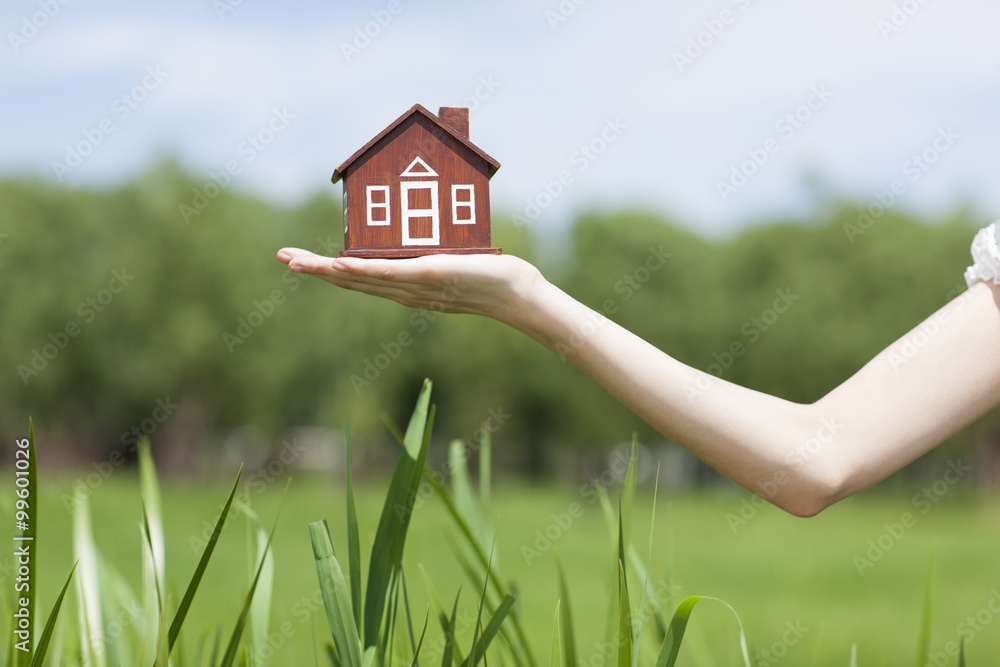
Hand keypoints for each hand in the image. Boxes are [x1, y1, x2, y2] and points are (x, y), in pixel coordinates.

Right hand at [276, 248, 544, 322]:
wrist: (515, 294)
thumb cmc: (491, 277)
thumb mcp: (454, 261)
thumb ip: (435, 253)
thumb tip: (427, 235)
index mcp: (406, 287)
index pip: (359, 278)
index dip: (327, 270)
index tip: (301, 261)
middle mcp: (404, 291)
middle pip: (349, 280)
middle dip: (314, 270)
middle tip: (282, 257)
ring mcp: (413, 285)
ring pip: (361, 278)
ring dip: (326, 270)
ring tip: (296, 262)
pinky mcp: (427, 276)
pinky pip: (388, 273)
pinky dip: (362, 270)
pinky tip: (340, 264)